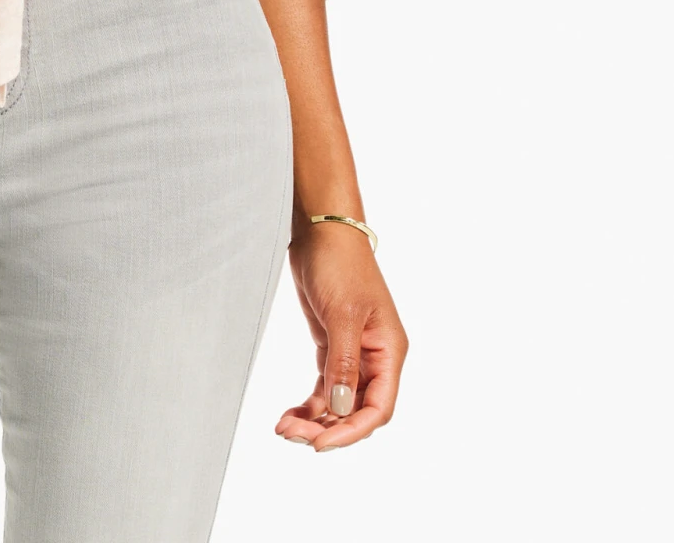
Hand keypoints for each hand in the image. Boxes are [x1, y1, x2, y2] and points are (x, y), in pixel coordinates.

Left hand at [275, 219, 407, 450]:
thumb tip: (342, 408)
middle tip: (293, 434)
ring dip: (315, 419)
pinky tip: (290, 414)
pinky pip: (325, 386)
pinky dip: (309, 403)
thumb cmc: (341, 263)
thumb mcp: (342, 314)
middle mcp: (374, 357)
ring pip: (339, 402)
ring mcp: (352, 353)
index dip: (352, 430)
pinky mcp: (332, 345)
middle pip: (357, 410)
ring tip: (284, 428)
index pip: (378, 407)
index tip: (321, 443)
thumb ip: (343, 363)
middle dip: (328, 428)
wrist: (321, 230)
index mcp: (388, 351)